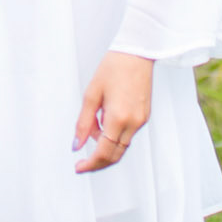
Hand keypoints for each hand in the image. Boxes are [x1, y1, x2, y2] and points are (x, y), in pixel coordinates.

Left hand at [72, 51, 152, 173]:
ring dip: (105, 145)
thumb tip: (76, 145)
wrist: (137, 53)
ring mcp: (142, 121)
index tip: (78, 167)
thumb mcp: (91, 95)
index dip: (90, 164)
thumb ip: (83, 123)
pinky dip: (114, 135)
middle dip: (97, 162)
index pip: (104, 152)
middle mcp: (134, 123)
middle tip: (81, 162)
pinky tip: (103, 120)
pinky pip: (127, 135)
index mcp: (119, 118)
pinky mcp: (144, 117)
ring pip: (122, 146)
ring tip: (92, 124)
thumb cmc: (113, 68)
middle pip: (115, 155)